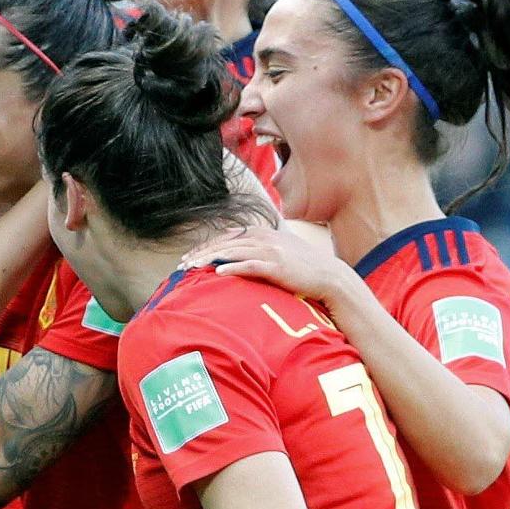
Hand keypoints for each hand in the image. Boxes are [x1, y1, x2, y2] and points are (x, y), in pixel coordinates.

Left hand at [181, 225, 360, 309]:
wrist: (328, 275)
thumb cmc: (301, 266)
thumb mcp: (277, 249)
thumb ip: (256, 245)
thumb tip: (232, 246)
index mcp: (261, 233)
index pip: (225, 238)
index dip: (205, 247)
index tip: (189, 257)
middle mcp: (263, 238)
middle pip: (223, 244)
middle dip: (200, 254)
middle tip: (182, 265)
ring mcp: (270, 251)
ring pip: (232, 253)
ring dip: (209, 261)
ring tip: (192, 268)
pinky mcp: (276, 265)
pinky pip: (249, 265)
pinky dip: (232, 268)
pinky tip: (218, 273)